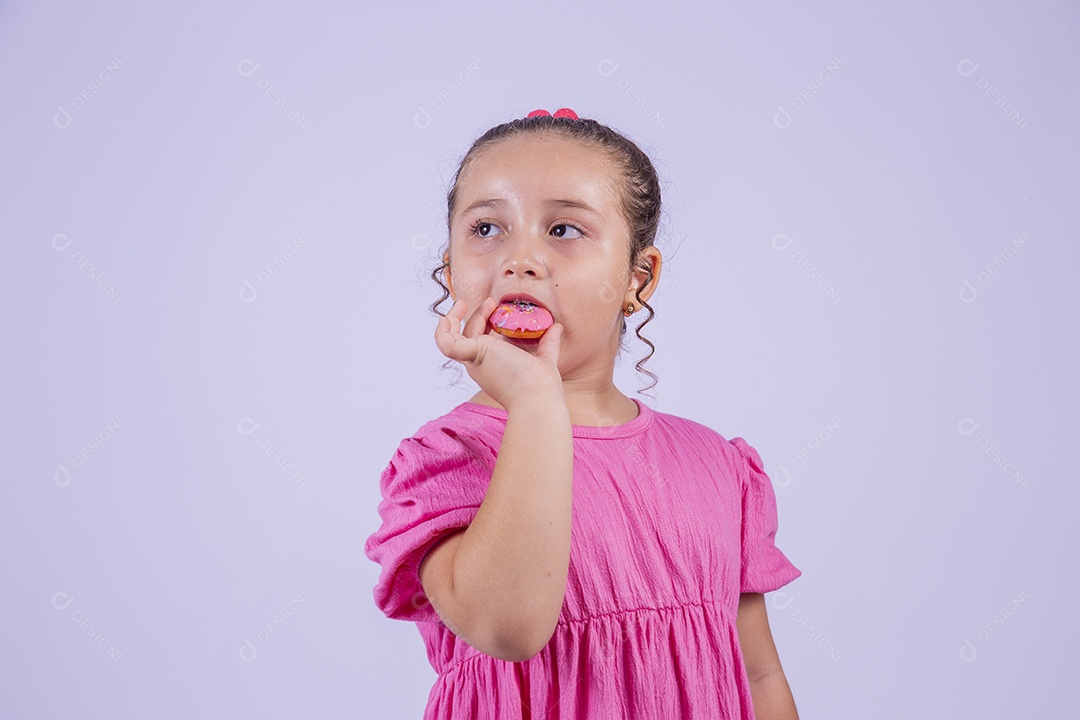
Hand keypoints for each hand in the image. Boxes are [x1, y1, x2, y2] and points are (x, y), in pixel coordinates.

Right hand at [434, 297, 564, 409]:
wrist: (538, 397)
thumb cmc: (541, 386)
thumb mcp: (545, 358)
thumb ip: (548, 342)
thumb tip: (557, 327)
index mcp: (492, 365)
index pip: (479, 339)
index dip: (482, 320)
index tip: (494, 304)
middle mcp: (479, 364)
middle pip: (465, 336)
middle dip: (471, 316)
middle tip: (487, 301)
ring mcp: (474, 360)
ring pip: (450, 339)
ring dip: (453, 319)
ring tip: (462, 303)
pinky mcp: (473, 354)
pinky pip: (445, 343)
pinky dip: (442, 330)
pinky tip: (448, 316)